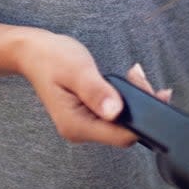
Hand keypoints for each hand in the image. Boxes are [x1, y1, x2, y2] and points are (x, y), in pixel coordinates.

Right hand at [17, 31, 168, 146]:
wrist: (33, 52)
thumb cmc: (51, 57)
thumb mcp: (77, 70)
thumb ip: (96, 91)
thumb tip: (116, 111)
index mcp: (75, 125)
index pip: (121, 136)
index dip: (143, 119)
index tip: (155, 94)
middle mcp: (80, 131)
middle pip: (125, 130)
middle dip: (141, 105)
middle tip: (139, 75)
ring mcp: (84, 125)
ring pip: (122, 122)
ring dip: (134, 100)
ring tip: (134, 74)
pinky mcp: (89, 116)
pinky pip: (115, 114)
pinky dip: (125, 98)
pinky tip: (128, 81)